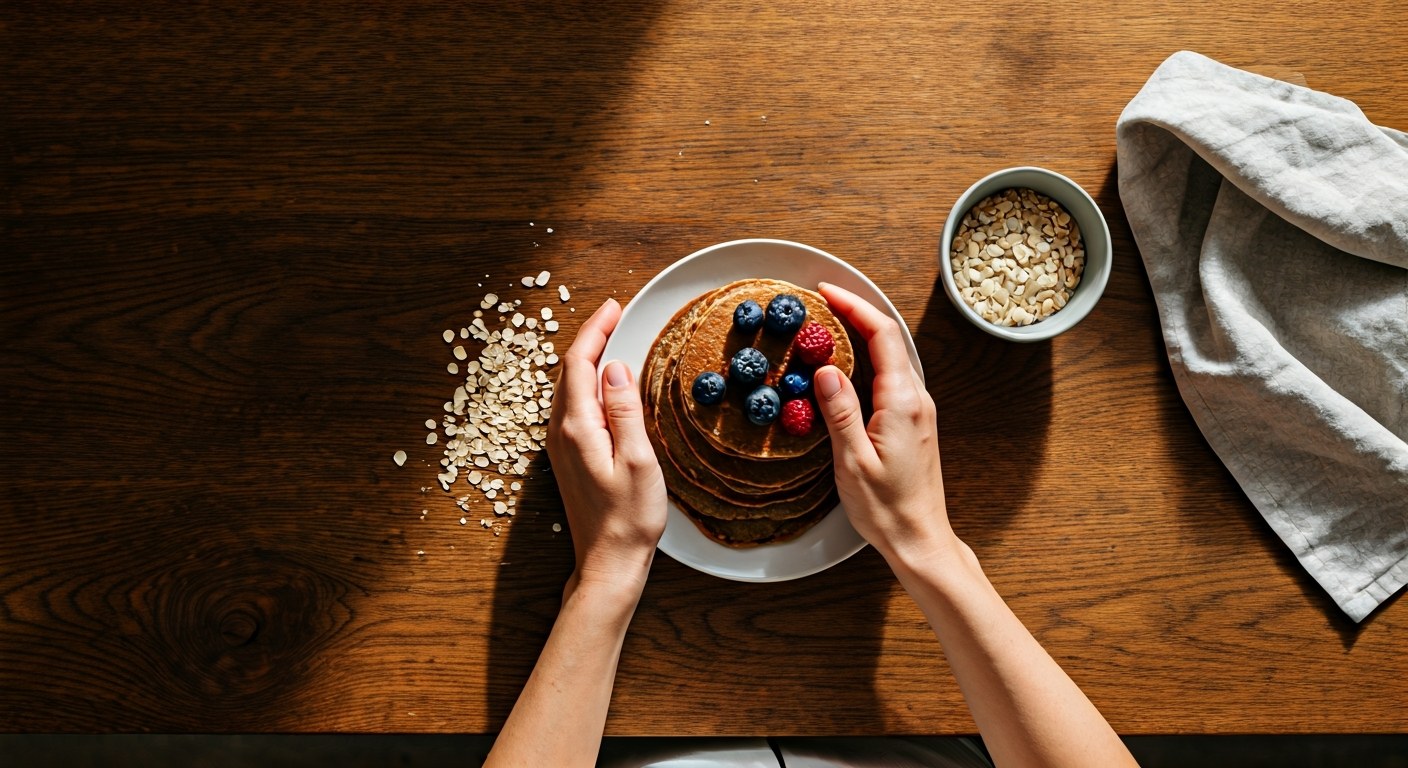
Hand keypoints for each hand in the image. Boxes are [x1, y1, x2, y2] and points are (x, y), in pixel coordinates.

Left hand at [546, 298, 667, 598]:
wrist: (608, 561)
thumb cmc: (629, 518)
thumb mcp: (637, 460)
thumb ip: (624, 410)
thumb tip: (614, 367)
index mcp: (577, 427)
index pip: (581, 363)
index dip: (596, 329)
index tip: (614, 306)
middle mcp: (561, 432)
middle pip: (570, 370)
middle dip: (590, 337)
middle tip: (615, 314)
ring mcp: (560, 445)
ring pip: (569, 387)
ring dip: (587, 359)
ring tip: (610, 338)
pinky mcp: (568, 456)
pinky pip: (572, 406)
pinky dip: (586, 383)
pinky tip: (602, 383)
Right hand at [812, 283, 958, 566]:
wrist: (920, 539)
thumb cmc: (887, 508)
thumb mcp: (853, 460)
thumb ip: (840, 411)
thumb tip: (825, 369)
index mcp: (903, 402)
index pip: (882, 335)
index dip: (854, 306)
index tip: (826, 292)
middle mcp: (916, 400)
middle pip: (889, 339)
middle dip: (855, 313)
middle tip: (821, 303)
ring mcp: (918, 411)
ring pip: (890, 357)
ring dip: (861, 335)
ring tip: (828, 326)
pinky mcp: (913, 423)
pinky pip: (890, 377)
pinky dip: (867, 360)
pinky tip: (845, 366)